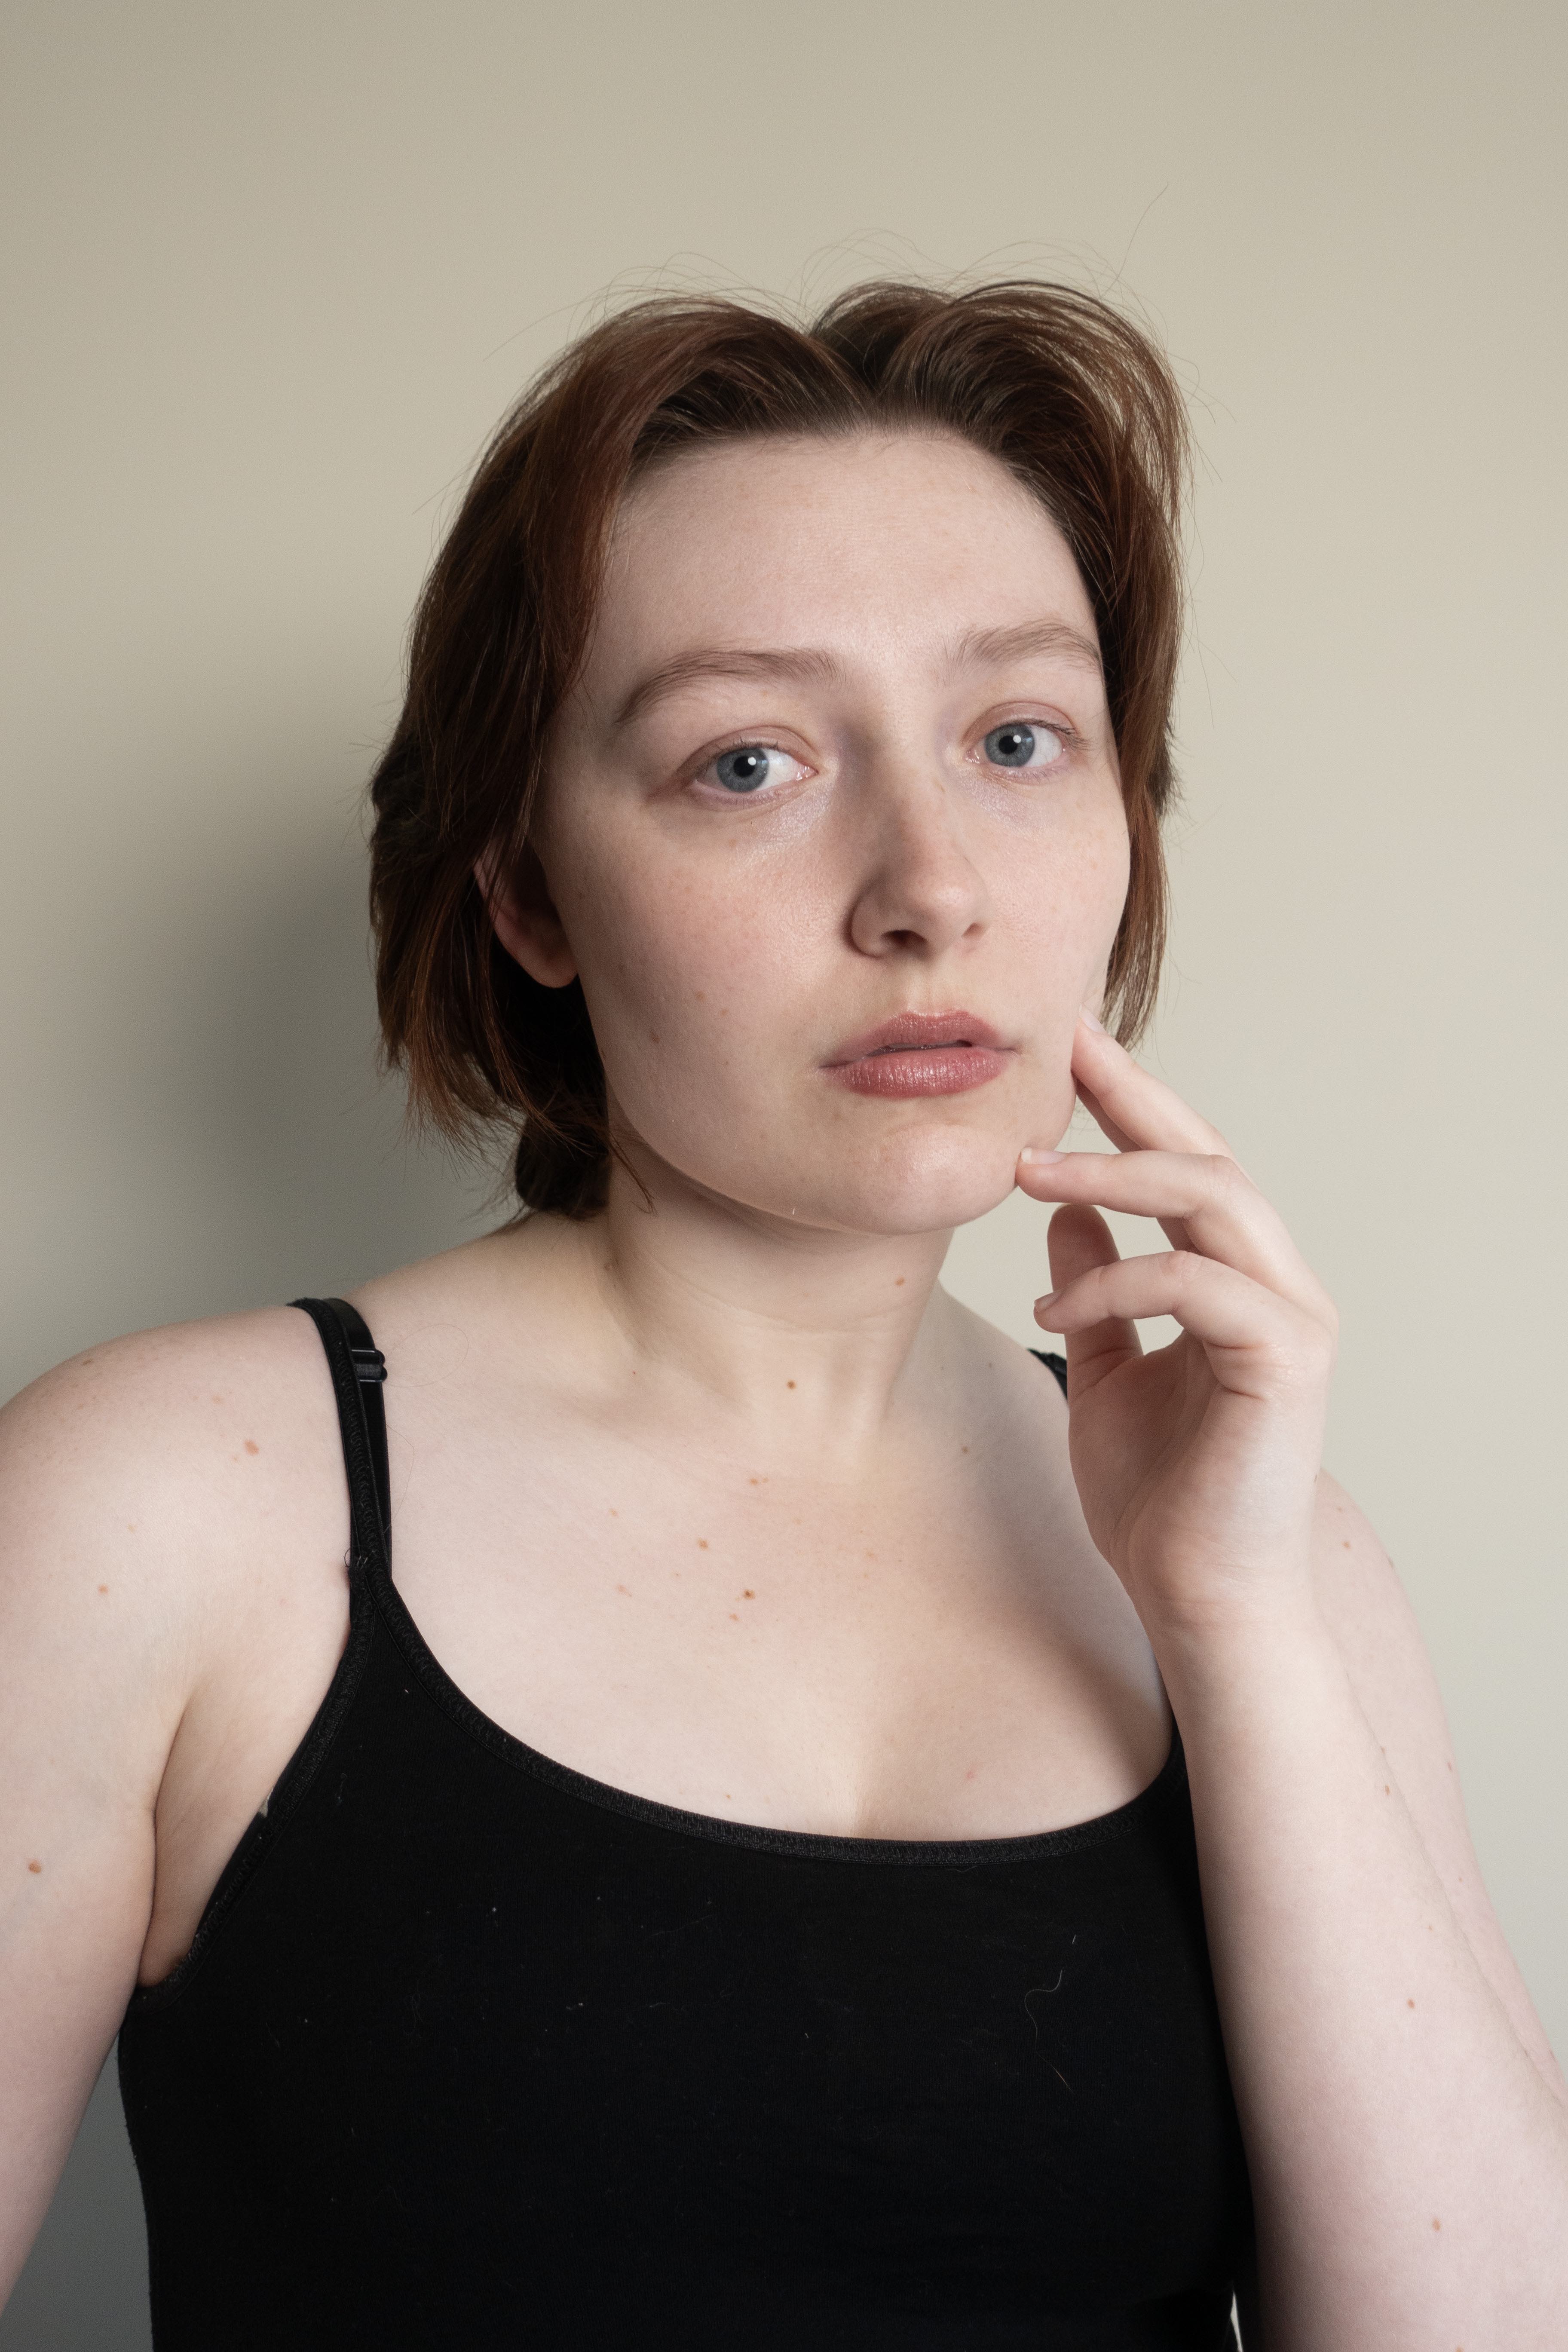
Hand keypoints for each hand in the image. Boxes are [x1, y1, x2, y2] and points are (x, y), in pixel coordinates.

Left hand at [1016, 1014, 1337, 1647]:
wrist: (1194, 1597)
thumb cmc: (1157, 1497)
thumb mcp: (1103, 1366)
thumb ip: (1096, 1287)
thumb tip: (1061, 1212)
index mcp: (1238, 1278)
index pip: (1185, 1165)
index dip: (1130, 1100)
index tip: (1068, 1043)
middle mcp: (1278, 1284)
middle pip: (1207, 1158)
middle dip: (1131, 1096)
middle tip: (1058, 1047)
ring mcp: (1292, 1317)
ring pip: (1214, 1199)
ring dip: (1117, 1175)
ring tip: (1029, 1172)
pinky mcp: (1286, 1360)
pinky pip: (1199, 1283)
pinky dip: (1121, 1280)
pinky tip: (1053, 1301)